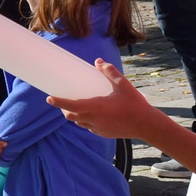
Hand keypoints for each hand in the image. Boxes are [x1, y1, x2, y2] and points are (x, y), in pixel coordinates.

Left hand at [47, 59, 164, 139]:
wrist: (147, 125)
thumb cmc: (135, 104)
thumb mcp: (123, 85)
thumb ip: (110, 72)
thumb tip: (98, 61)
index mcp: (95, 108)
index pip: (70, 105)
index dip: (58, 102)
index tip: (49, 97)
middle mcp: (93, 120)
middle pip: (70, 116)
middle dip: (64, 108)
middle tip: (62, 100)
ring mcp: (98, 128)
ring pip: (79, 123)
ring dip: (75, 115)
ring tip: (77, 106)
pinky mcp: (103, 134)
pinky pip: (89, 127)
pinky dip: (86, 121)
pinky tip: (92, 115)